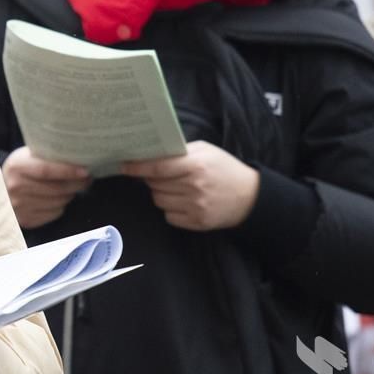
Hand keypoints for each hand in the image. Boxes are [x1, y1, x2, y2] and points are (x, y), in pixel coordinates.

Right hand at [2, 146, 89, 228]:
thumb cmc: (20, 169)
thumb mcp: (27, 155)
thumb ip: (47, 155)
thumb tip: (77, 155)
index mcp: (17, 166)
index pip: (46, 170)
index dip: (68, 171)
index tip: (86, 172)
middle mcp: (15, 187)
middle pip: (56, 189)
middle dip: (77, 184)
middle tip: (87, 179)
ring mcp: (19, 206)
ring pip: (59, 202)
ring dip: (70, 195)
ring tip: (71, 187)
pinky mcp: (25, 220)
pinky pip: (54, 213)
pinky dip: (61, 206)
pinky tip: (57, 198)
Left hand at [121, 140, 259, 230]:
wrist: (250, 197)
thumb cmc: (225, 168)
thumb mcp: (206, 151)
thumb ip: (180, 152)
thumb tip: (152, 154)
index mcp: (196, 166)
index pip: (158, 168)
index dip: (138, 167)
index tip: (124, 166)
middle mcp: (194, 187)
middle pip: (155, 185)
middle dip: (152, 179)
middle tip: (159, 174)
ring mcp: (195, 207)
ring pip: (159, 201)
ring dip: (161, 193)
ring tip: (174, 187)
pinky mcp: (197, 223)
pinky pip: (169, 216)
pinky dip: (170, 208)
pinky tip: (182, 200)